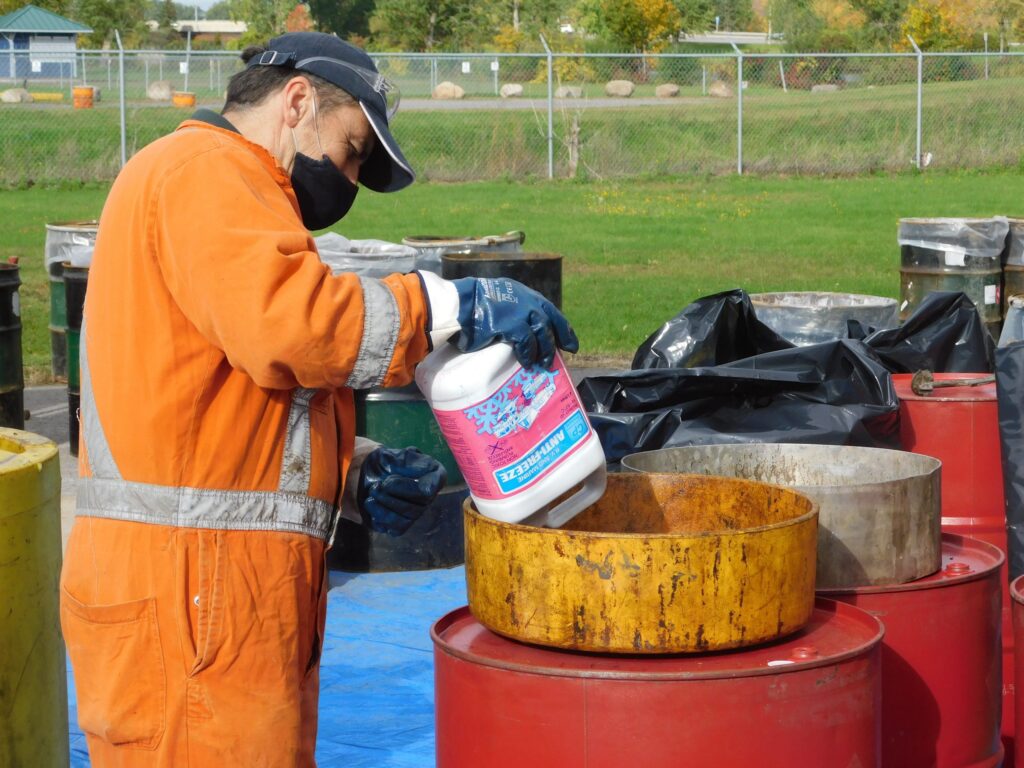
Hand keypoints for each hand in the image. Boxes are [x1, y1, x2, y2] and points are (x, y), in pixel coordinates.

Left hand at [357, 447, 446, 535]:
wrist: (365, 476)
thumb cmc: (382, 463)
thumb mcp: (391, 456)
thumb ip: (406, 466)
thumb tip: (426, 490)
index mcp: (433, 474)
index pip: (437, 482)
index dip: (428, 485)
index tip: (422, 488)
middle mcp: (428, 496)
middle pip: (421, 502)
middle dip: (395, 492)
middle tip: (379, 483)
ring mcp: (416, 513)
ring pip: (407, 517)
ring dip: (384, 503)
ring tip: (372, 491)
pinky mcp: (401, 526)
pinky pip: (395, 528)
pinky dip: (379, 515)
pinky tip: (372, 503)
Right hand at [453, 277, 578, 367]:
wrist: (456, 304)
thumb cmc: (469, 305)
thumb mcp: (496, 301)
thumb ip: (509, 310)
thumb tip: (515, 328)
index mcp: (521, 293)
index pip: (547, 308)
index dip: (560, 324)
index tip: (568, 339)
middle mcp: (524, 300)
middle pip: (550, 319)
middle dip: (561, 336)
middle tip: (566, 352)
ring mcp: (519, 311)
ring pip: (542, 332)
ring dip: (546, 349)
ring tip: (545, 364)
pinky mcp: (511, 325)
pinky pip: (527, 342)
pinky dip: (529, 354)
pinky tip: (528, 363)